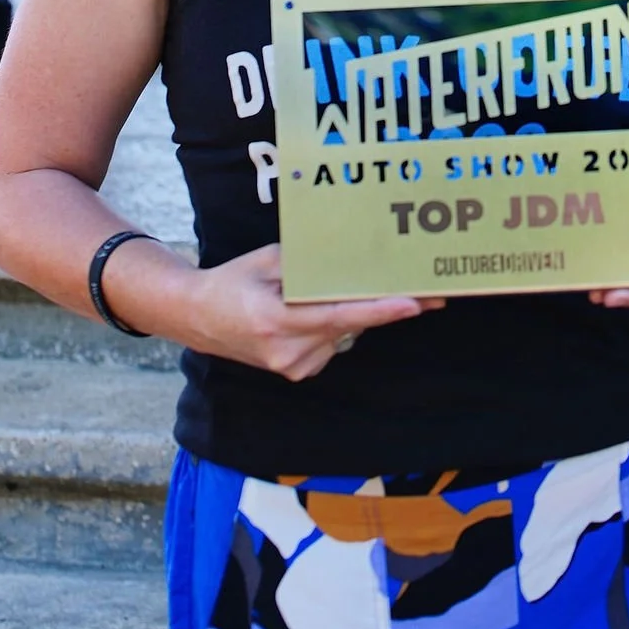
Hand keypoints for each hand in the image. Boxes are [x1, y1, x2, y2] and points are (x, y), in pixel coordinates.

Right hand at [174, 242, 437, 380]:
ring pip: (342, 334)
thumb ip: (307, 263)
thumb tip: (351, 257)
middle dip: (384, 308)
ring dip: (349, 314)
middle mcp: (287, 351)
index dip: (379, 311)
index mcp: (276, 321)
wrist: (198, 318)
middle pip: (349, 325)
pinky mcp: (297, 372)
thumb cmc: (231, 282)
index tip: (413, 304)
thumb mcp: (266, 260)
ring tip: (329, 293)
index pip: (339, 316)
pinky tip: (310, 312)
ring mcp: (292, 366)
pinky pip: (331, 343)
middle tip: (430, 293)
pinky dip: (332, 326)